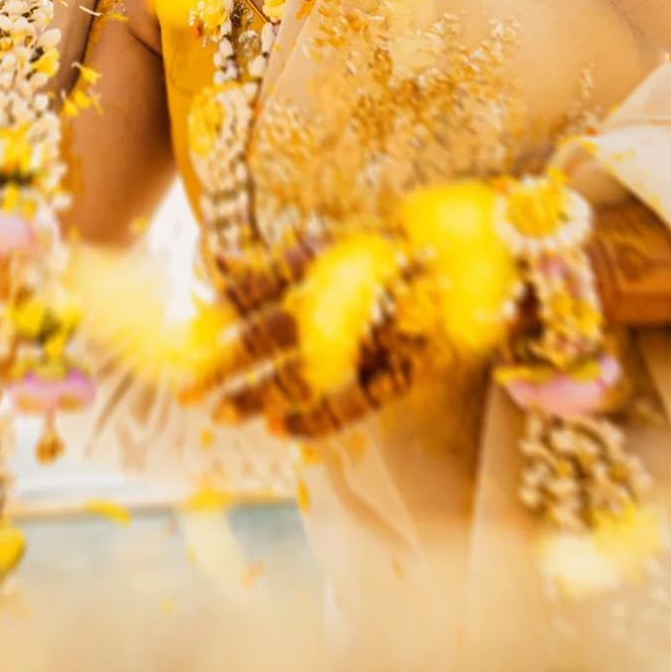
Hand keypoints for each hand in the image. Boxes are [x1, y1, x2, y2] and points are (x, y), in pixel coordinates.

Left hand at [181, 242, 421, 440]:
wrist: (485, 257)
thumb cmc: (401, 249)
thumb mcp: (339, 240)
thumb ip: (282, 258)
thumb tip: (220, 260)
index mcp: (326, 258)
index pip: (258, 291)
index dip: (218, 318)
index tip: (187, 342)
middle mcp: (345, 296)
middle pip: (269, 336)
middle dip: (222, 366)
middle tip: (185, 393)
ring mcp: (373, 335)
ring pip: (302, 375)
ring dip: (257, 397)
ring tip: (221, 414)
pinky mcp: (404, 370)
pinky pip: (351, 404)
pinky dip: (313, 421)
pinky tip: (280, 431)